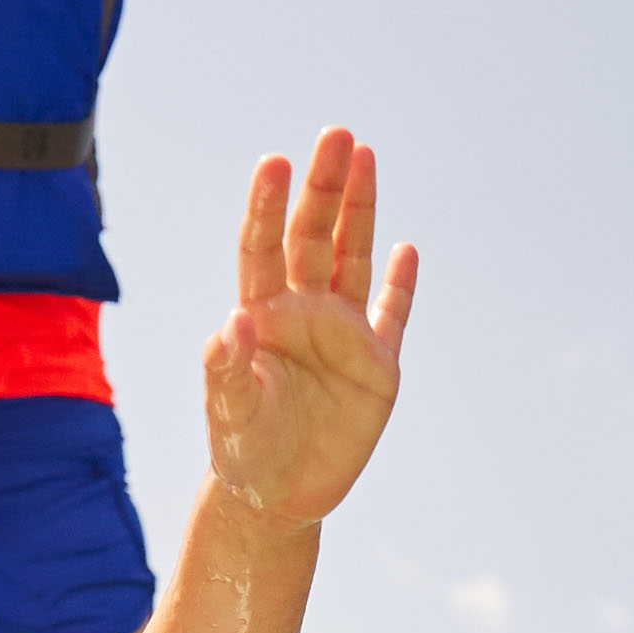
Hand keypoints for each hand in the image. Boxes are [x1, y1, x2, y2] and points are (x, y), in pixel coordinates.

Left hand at [198, 131, 416, 525]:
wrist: (278, 497)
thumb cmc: (243, 451)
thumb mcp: (230, 413)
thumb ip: (226, 369)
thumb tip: (231, 323)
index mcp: (262, 315)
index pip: (264, 247)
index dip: (268, 205)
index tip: (275, 161)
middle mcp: (303, 313)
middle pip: (314, 236)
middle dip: (324, 187)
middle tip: (336, 135)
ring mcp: (342, 335)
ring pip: (353, 259)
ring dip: (360, 211)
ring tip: (365, 156)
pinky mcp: (377, 367)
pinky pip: (393, 315)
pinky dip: (402, 285)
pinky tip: (407, 249)